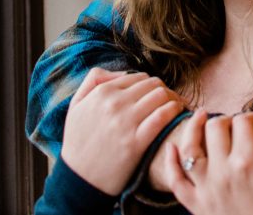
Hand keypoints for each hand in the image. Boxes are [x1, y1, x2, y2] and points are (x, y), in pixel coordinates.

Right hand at [60, 67, 184, 195]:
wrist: (77, 180)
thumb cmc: (78, 142)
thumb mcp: (76, 105)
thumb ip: (94, 79)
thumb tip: (122, 72)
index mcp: (102, 92)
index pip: (138, 76)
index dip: (149, 84)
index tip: (154, 94)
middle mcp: (114, 103)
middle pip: (153, 84)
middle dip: (163, 90)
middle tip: (168, 100)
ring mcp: (126, 123)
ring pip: (161, 95)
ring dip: (171, 99)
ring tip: (174, 106)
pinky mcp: (136, 142)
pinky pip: (162, 116)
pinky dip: (173, 111)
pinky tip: (176, 113)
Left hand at [165, 110, 252, 214]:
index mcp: (247, 164)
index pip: (243, 122)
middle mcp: (221, 173)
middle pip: (216, 127)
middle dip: (227, 119)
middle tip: (237, 124)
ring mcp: (205, 190)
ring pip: (189, 147)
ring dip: (193, 127)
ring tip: (201, 116)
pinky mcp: (196, 207)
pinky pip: (176, 182)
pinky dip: (171, 163)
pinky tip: (173, 148)